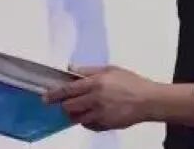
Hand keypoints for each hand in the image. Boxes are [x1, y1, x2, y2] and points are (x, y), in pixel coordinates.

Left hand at [43, 65, 157, 131]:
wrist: (148, 100)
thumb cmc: (131, 82)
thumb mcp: (110, 69)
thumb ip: (89, 70)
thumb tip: (71, 69)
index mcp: (96, 83)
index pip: (68, 90)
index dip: (54, 94)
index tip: (45, 97)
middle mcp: (96, 99)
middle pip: (69, 106)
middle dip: (64, 104)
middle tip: (65, 102)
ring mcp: (100, 114)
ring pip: (77, 118)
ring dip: (74, 114)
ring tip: (79, 107)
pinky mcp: (105, 125)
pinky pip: (88, 125)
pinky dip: (86, 120)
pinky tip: (92, 113)